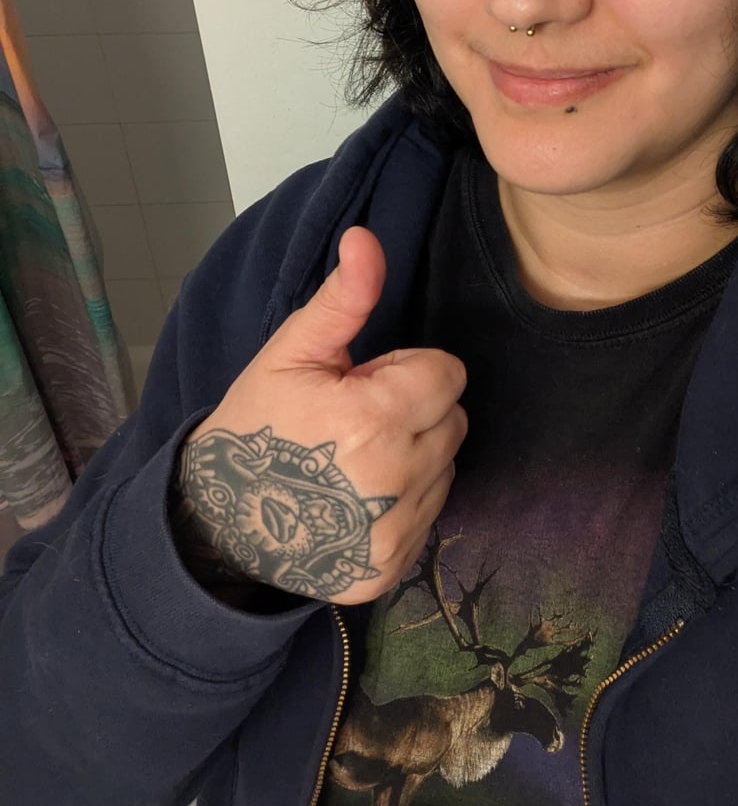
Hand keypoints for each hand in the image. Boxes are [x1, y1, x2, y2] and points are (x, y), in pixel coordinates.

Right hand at [169, 227, 466, 605]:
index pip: (447, 373)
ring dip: (415, 454)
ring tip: (355, 458)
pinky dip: (406, 502)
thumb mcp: (292, 351)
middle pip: (454, 418)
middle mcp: (394, 481)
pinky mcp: (393, 567)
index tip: (362, 384)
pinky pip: (432, 513)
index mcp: (374, 419)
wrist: (215, 522)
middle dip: (415, 409)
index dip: (406, 370)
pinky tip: (357, 497)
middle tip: (356, 420)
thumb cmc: (256, 424)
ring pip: (447, 464)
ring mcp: (394, 532)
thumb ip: (343, 298)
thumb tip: (366, 238)